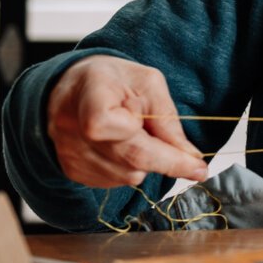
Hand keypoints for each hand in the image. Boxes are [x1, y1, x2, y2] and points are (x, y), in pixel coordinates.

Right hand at [47, 56, 208, 188]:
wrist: (76, 87)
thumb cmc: (114, 81)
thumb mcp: (148, 83)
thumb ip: (167, 119)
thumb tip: (189, 156)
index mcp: (90, 94)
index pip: (116, 128)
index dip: (155, 144)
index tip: (193, 159)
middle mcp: (70, 126)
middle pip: (129, 159)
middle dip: (167, 161)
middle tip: (195, 164)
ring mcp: (67, 152)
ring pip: (125, 175)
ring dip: (145, 163)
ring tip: (139, 136)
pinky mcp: (71, 170)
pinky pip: (114, 181)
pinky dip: (129, 168)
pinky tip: (124, 147)